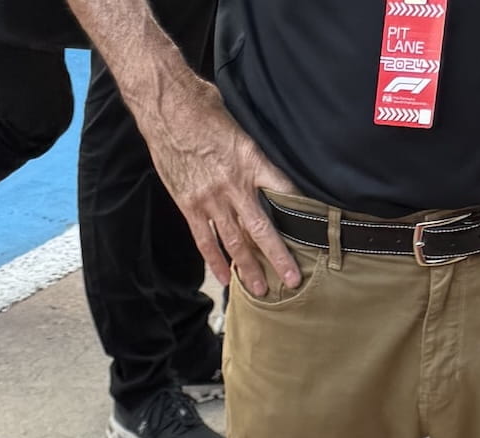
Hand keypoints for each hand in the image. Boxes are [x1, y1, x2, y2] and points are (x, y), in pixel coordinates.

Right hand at [129, 64, 299, 297]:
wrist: (166, 106)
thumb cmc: (202, 106)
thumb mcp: (238, 122)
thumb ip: (251, 149)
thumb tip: (263, 164)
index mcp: (250, 159)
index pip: (283, 190)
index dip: (299, 210)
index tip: (313, 229)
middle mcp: (233, 184)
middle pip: (261, 228)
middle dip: (278, 256)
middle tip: (291, 280)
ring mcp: (210, 198)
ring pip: (234, 242)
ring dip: (248, 268)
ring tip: (261, 290)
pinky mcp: (190, 205)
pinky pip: (205, 240)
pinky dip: (216, 261)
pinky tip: (226, 277)